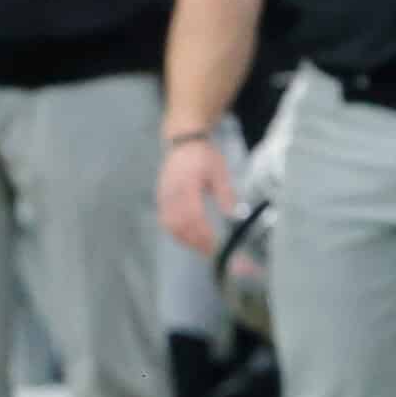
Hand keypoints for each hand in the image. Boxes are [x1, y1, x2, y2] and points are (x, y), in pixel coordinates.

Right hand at [157, 138, 238, 254]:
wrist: (183, 142)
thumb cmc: (203, 156)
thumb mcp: (219, 170)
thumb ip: (225, 193)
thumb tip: (234, 215)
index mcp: (186, 185)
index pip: (193, 216)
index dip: (204, 234)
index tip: (217, 246)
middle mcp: (171, 194)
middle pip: (180, 226)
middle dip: (198, 243)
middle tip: (216, 254)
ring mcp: (164, 198)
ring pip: (172, 227)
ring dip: (188, 241)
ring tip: (206, 251)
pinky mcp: (162, 200)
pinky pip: (167, 222)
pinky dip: (179, 235)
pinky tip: (192, 241)